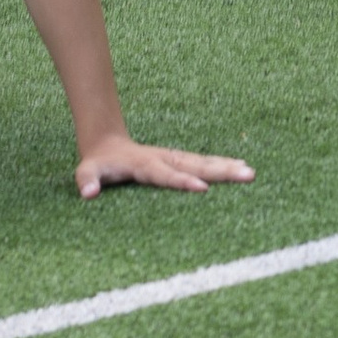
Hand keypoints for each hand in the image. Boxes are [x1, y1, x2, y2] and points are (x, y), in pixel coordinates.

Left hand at [75, 132, 253, 198]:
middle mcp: (164, 159)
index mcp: (144, 164)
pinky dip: (222, 166)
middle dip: (220, 171)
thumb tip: (88, 194)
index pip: (165, 174)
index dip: (183, 181)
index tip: (202, 188)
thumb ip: (87, 181)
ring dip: (227, 167)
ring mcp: (174, 158)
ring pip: (204, 162)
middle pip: (195, 165)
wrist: (107, 143)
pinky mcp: (180, 160)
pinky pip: (203, 163)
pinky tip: (241, 169)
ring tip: (250, 173)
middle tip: (245, 175)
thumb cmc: (98, 164)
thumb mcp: (87, 171)